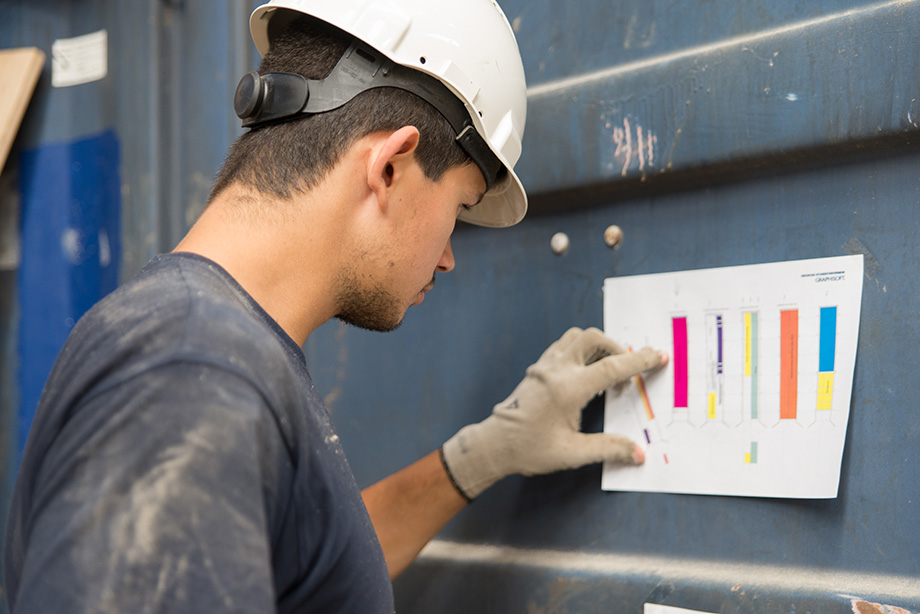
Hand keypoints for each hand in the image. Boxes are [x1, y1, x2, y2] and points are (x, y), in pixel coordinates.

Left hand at [440, 327, 666, 499]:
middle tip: (628, 371)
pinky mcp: (537, 368)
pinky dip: (581, 350)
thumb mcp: (572, 453)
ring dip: (597, 346)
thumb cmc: (530, 449)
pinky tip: (586, 372)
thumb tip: (638, 453)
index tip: (659, 355)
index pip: (612, 367)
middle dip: (617, 348)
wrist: (494, 444)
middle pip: (593, 339)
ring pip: (576, 337)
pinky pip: (563, 346)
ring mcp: (544, 366)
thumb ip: (608, 449)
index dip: (639, 360)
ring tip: (608, 371)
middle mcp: (556, 370)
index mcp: (568, 388)